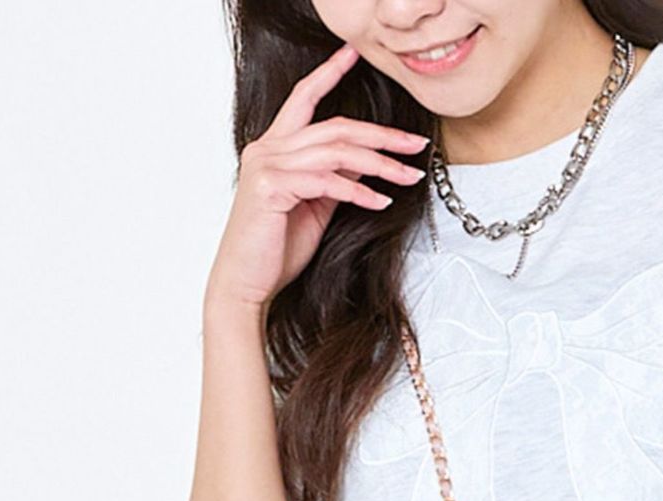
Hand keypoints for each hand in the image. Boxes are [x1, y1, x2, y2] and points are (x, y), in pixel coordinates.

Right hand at [205, 41, 430, 315]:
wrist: (247, 283)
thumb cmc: (276, 249)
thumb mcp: (314, 207)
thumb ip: (333, 180)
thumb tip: (362, 166)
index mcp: (274, 148)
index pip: (304, 99)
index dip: (329, 73)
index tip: (354, 56)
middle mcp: (267, 149)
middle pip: (333, 127)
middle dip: (380, 134)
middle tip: (415, 144)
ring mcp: (267, 165)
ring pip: (335, 152)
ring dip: (379, 164)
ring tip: (408, 176)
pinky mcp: (272, 187)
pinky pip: (326, 182)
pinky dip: (358, 192)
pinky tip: (380, 202)